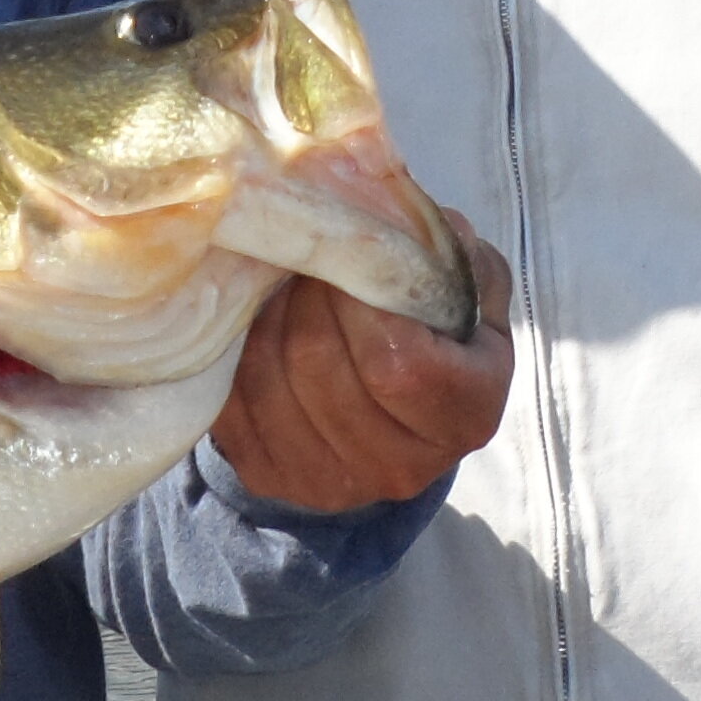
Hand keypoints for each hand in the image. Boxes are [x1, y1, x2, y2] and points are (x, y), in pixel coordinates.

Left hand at [212, 232, 514, 511]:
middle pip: (319, 364)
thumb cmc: (440, 339)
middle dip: (305, 295)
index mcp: (464, 416)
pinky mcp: (271, 478)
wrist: (400, 417)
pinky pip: (233, 403)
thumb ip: (448, 254)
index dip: (360, 301)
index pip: (395, 362)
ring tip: (284, 287)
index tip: (352, 259)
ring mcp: (333, 482)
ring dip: (266, 317)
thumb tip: (389, 218)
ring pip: (269, 381)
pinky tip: (259, 325)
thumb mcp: (467, 290)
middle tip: (309, 257)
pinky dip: (239, 353)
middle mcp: (402, 465)